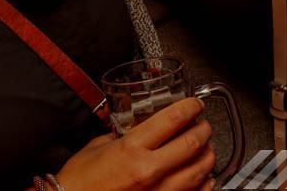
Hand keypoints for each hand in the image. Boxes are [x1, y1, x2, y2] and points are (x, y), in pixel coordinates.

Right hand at [55, 98, 216, 190]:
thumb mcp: (98, 146)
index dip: (190, 107)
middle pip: (191, 144)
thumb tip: (138, 129)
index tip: (195, 104)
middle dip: (203, 130)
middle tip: (204, 125)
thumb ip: (122, 136)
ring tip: (207, 149)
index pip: (171, 119)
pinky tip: (205, 178)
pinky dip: (204, 185)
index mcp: (131, 148)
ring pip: (197, 172)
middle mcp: (147, 170)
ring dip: (207, 157)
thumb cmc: (79, 181)